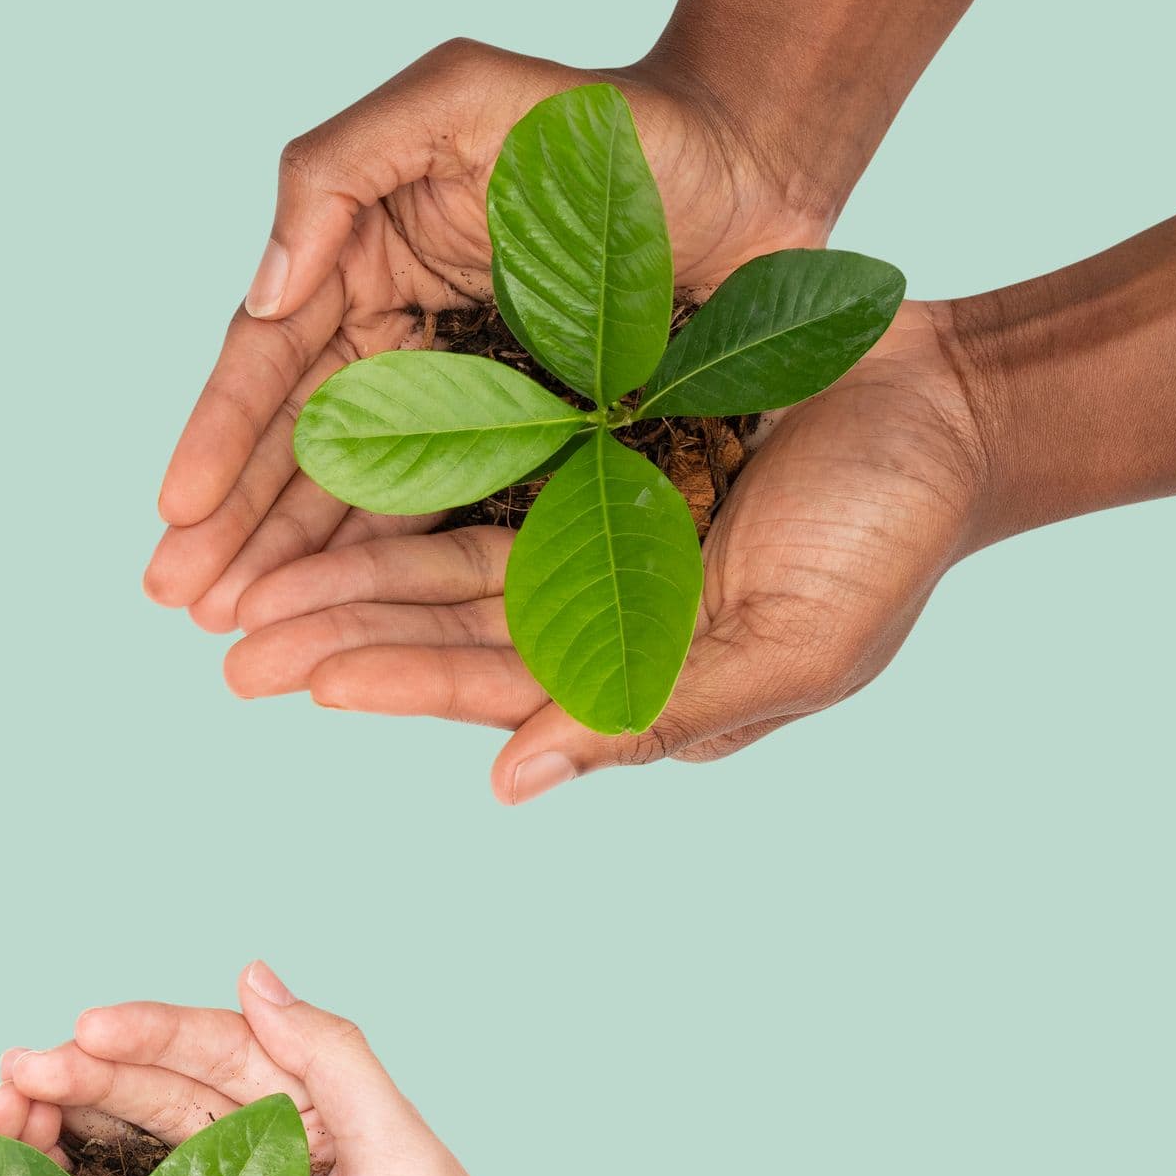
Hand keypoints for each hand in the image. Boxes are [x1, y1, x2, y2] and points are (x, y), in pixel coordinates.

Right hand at [0, 964, 544, 1175]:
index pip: (223, 1053)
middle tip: (18, 1069)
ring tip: (7, 1111)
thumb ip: (337, 1064)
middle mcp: (266, 1169)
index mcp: (322, 1124)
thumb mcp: (406, 1169)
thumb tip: (254, 974)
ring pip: (133, 1156)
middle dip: (89, 1074)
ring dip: (69, 1128)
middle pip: (163, 1097)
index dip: (151, 1033)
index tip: (85, 1029)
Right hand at [148, 41, 825, 633]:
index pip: (270, 358)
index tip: (176, 509)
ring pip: (360, 494)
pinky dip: (394, 568)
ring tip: (233, 627)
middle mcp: (398, 340)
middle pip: (297, 445)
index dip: (218, 435)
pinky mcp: (532, 449)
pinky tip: (342, 618)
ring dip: (293, 563)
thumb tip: (264, 295)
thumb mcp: (453, 96)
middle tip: (180, 597)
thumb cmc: (605, 117)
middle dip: (234, 524)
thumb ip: (336, 170)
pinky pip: (452, 515)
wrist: (751, 160)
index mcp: (361, 261)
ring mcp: (463, 400)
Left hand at [218, 303, 989, 800]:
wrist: (951, 395)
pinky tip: (322, 475)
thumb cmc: (894, 531)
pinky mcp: (589, 446)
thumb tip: (513, 780)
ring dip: (344, 567)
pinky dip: (402, 478)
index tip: (296, 677)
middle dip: (335, 631)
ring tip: (240, 579)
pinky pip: (476, 468)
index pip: (492, 684)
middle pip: (442, 626)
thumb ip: (660, 710)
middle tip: (223, 639)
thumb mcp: (797, 641)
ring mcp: (590, 527)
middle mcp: (599, 607)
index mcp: (639, 669)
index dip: (394, 678)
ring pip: (441, 554)